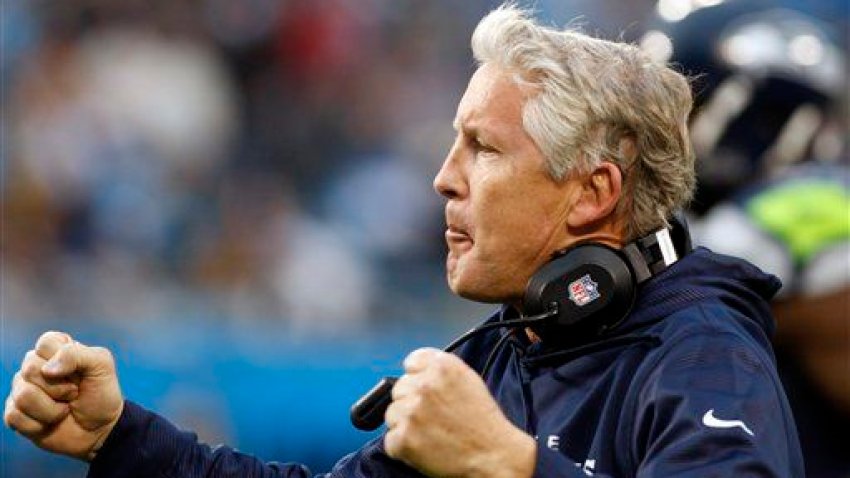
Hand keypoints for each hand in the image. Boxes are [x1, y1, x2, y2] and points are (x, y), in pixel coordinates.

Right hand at [4, 331, 123, 460]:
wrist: (100, 429)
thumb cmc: (101, 394)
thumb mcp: (101, 366)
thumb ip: (76, 355)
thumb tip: (47, 370)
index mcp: (55, 350)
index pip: (45, 343)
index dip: (63, 360)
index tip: (79, 372)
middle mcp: (35, 367)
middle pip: (30, 369)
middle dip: (60, 388)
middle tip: (74, 393)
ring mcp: (22, 390)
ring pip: (23, 396)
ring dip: (51, 409)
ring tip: (64, 409)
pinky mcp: (16, 414)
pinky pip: (15, 416)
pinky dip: (39, 424)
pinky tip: (50, 423)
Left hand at [384, 348, 534, 477]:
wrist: (494, 457)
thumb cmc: (485, 425)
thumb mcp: (469, 382)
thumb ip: (440, 373)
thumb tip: (417, 374)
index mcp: (442, 367)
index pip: (412, 362)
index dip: (417, 377)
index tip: (424, 390)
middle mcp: (424, 385)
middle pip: (399, 389)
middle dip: (410, 403)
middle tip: (432, 418)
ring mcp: (411, 412)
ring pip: (392, 414)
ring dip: (405, 425)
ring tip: (430, 434)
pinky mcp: (403, 438)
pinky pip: (391, 440)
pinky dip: (403, 447)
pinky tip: (425, 448)